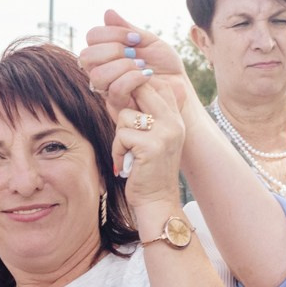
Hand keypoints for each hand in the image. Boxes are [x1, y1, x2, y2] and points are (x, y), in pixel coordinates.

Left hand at [74, 14, 190, 206]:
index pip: (156, 84)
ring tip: (127, 153)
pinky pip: (122, 135)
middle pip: (141, 90)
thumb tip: (110, 92)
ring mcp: (165, 133)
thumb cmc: (147, 171)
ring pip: (126, 115)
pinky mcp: (151, 145)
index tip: (126, 108)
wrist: (157, 202)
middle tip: (121, 126)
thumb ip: (135, 115)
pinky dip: (118, 150)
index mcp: (175, 118)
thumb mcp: (147, 139)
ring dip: (119, 136)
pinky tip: (126, 165)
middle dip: (124, 104)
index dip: (136, 90)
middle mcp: (174, 122)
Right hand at [80, 10, 201, 117]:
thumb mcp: (148, 41)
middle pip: (86, 56)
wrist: (178, 86)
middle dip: (113, 49)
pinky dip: (132, 78)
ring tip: (141, 66)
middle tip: (135, 53)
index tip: (136, 38)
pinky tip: (146, 76)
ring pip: (97, 75)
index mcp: (105, 53)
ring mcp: (107, 89)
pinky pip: (115, 89)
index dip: (112, 33)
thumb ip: (127, 29)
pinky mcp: (119, 105)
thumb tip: (108, 13)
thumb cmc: (163, 65)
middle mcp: (101, 70)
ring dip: (122, 66)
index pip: (92, 36)